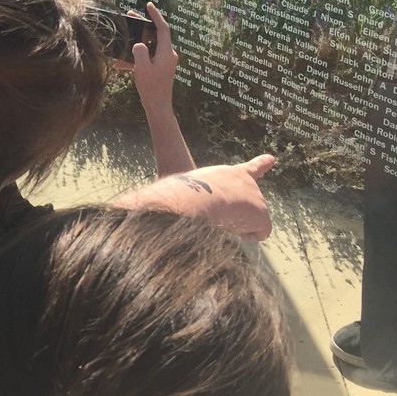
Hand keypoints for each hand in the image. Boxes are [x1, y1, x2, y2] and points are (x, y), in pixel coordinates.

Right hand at [114, 154, 274, 240]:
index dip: (260, 165)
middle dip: (230, 217)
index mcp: (227, 174)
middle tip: (212, 214)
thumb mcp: (173, 197)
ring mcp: (256, 195)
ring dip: (231, 228)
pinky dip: (246, 237)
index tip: (273, 158)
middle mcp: (245, 181)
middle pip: (241, 211)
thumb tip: (123, 220)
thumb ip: (165, 204)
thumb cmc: (177, 199)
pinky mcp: (263, 212)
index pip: (248, 169)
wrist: (194, 198)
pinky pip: (255, 236)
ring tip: (217, 219)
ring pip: (244, 226)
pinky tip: (232, 229)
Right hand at [130, 1, 177, 118]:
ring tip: (128, 32)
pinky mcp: (160, 68)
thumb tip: (139, 44)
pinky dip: (141, 51)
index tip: (149, 5)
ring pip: (152, 44)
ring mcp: (165, 61)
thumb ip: (139, 51)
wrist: (159, 106)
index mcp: (166, 52)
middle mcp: (168, 54)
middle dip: (144, 24)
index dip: (156, 15)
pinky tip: (127, 55)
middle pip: (156, 34)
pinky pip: (150, 55)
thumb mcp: (141, 68)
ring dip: (141, 37)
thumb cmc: (151, 88)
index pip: (163, 28)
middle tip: (131, 16)